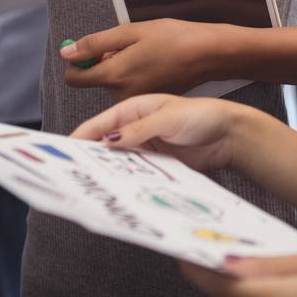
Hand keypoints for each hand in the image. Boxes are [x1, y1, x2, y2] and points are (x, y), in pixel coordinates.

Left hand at [60, 19, 228, 99]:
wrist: (206, 55)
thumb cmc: (172, 38)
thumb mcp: (130, 32)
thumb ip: (95, 43)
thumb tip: (67, 52)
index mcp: (114, 75)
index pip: (74, 78)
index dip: (78, 61)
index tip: (93, 49)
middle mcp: (120, 95)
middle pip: (95, 80)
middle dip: (105, 63)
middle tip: (131, 47)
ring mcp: (134, 102)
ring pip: (112, 84)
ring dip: (121, 69)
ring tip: (146, 55)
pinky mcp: (145, 103)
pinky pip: (127, 89)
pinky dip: (133, 77)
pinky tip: (152, 66)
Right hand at [70, 93, 244, 173]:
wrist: (229, 136)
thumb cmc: (202, 116)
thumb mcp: (168, 118)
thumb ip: (139, 130)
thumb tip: (110, 140)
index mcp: (136, 109)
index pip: (103, 122)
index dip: (84, 134)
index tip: (67, 147)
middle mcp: (137, 128)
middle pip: (107, 143)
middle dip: (91, 155)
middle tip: (75, 171)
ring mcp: (146, 147)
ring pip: (119, 160)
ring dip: (108, 170)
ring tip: (92, 183)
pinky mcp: (156, 164)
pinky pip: (135, 172)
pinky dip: (126, 179)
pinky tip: (118, 188)